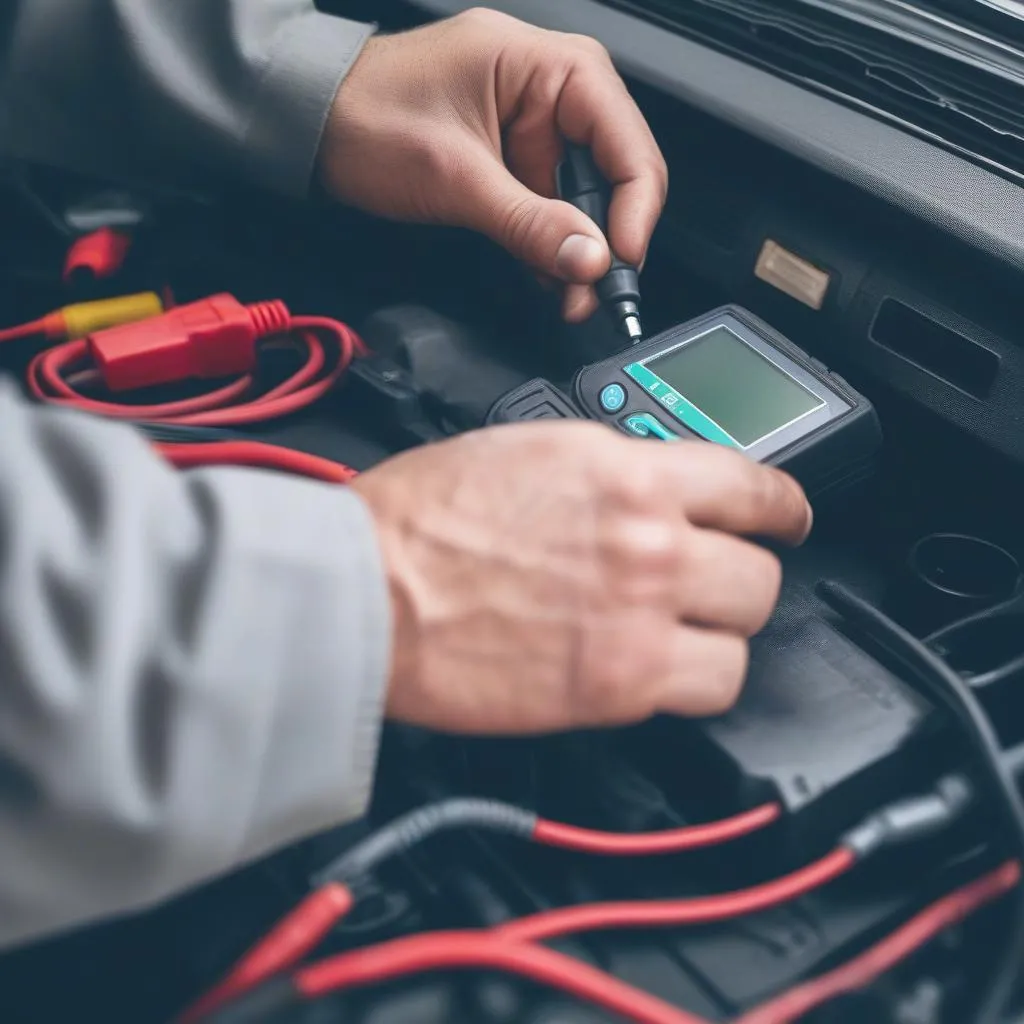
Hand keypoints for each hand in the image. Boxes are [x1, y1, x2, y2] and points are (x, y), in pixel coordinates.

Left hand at [318, 8, 667, 322]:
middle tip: (597, 290)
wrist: (308, 123)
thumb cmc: (367, 115)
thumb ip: (529, 223)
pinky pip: (548, 207)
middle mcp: (547, 91)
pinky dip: (550, 247)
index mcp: (545, 65)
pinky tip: (549, 279)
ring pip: (582, 197)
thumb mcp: (456, 177)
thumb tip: (590, 259)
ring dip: (579, 250)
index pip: (624, 137)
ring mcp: (529, 129)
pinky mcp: (510, 162)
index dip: (633, 205)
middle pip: (612, 170)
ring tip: (571, 295)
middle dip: (606, 236)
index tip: (621, 260)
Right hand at [350, 423, 811, 734]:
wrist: (364, 590)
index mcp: (623, 469)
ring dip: (720, 633)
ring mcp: (642, 611)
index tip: (785, 520)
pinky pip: (711, 688)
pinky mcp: (622, 683)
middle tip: (711, 588)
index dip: (780, 507)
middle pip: (759, 567)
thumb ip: (605, 475)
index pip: (750, 484)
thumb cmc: (415, 522)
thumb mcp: (524, 453)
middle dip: (737, 577)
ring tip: (680, 636)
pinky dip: (693, 683)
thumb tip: (645, 495)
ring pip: (746, 630)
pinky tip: (655, 672)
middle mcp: (648, 536)